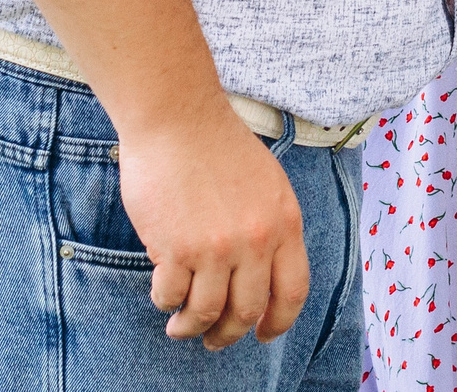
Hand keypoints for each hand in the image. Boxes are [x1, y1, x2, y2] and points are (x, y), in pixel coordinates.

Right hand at [123, 109, 306, 350]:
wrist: (178, 116)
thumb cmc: (217, 144)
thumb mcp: (268, 183)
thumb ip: (269, 227)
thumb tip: (261, 276)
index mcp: (285, 222)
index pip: (293, 291)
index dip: (279, 322)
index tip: (263, 334)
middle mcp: (256, 240)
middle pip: (247, 311)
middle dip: (228, 334)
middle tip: (214, 340)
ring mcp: (216, 248)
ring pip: (206, 313)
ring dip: (191, 328)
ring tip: (180, 326)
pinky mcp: (176, 249)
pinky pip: (170, 296)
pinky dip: (165, 301)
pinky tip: (163, 294)